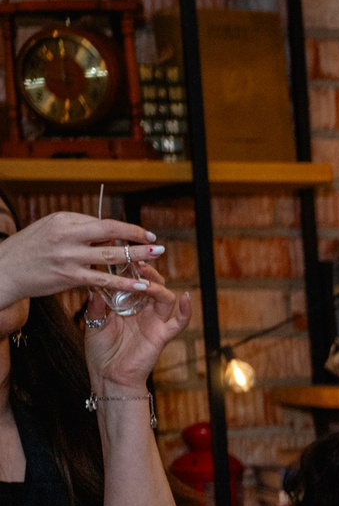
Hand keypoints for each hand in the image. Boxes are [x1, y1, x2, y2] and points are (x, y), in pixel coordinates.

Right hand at [0, 210, 163, 304]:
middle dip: (136, 237)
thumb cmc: (29, 249)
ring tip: (155, 258)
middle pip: (109, 232)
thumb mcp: (50, 230)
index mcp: (63, 220)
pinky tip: (142, 285)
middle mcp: (67, 235)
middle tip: (157, 243)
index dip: (126, 229)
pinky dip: (125, 283)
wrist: (5, 270)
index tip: (143, 234)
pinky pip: (103, 280)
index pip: (101, 222)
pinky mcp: (69, 277)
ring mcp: (69, 257)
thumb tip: (107, 235)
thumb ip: (78, 230)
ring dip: (136, 257)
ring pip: (110, 256)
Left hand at [83, 260, 189, 390]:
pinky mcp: (162, 335)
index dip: (127, 265)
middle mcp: (142, 310)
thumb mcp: (92, 322)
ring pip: (163, 297)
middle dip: (145, 270)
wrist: (109, 377)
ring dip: (156, 285)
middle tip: (136, 259)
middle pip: (150, 283)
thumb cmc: (100, 353)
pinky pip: (179, 322)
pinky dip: (186, 311)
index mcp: (125, 305)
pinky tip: (185, 297)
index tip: (119, 250)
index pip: (130, 280)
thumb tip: (95, 283)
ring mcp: (153, 322)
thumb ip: (96, 304)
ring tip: (145, 278)